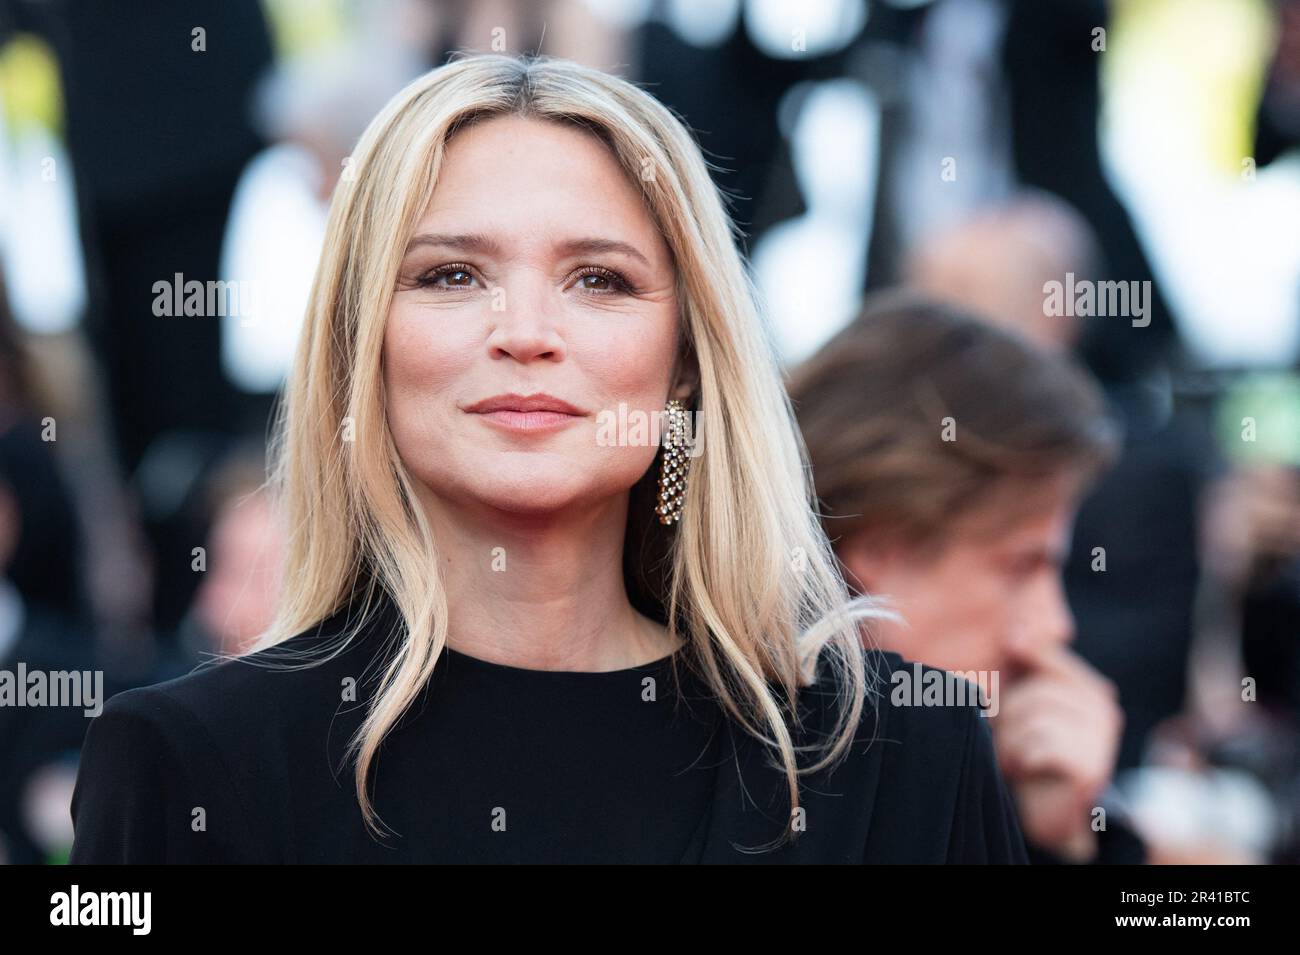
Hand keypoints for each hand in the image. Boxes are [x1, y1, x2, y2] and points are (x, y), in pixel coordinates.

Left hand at [991, 648, 1122, 859]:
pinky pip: (1039, 748)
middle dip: (1010, 715)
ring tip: (1016, 756)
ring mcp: (1101, 740)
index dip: (1023, 651)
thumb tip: (1016, 637)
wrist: (1047, 810)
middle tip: (1008, 736)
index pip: (1050, 655)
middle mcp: (1103, 710)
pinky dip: (1021, 759)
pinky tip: (1026, 769)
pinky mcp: (1090, 769)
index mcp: (1090, 689)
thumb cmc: (1028, 748)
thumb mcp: (1024, 703)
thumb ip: (1022, 670)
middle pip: (1037, 692)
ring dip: (1011, 741)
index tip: (1007, 646)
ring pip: (1034, 719)